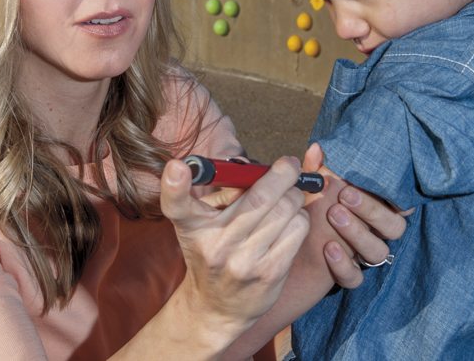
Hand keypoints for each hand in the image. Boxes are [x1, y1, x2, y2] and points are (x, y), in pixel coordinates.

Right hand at [160, 156, 310, 341]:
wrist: (217, 307)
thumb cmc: (214, 251)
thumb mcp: (205, 222)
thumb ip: (226, 193)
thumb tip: (260, 169)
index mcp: (193, 226)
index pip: (177, 205)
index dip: (174, 185)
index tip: (177, 167)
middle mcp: (216, 244)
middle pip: (259, 197)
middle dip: (283, 173)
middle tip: (288, 166)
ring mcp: (244, 261)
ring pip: (286, 209)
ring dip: (294, 196)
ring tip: (288, 198)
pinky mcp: (270, 273)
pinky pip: (298, 229)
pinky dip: (299, 217)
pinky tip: (290, 221)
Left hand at [303, 143, 407, 288]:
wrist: (284, 247)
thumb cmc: (307, 210)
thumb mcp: (310, 188)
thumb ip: (314, 170)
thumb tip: (317, 148)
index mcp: (374, 209)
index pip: (401, 205)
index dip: (402, 199)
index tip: (389, 185)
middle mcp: (375, 233)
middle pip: (394, 227)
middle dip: (372, 210)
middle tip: (345, 195)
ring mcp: (362, 255)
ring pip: (378, 251)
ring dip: (358, 233)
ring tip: (334, 215)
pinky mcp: (347, 276)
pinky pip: (356, 278)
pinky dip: (343, 264)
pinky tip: (328, 248)